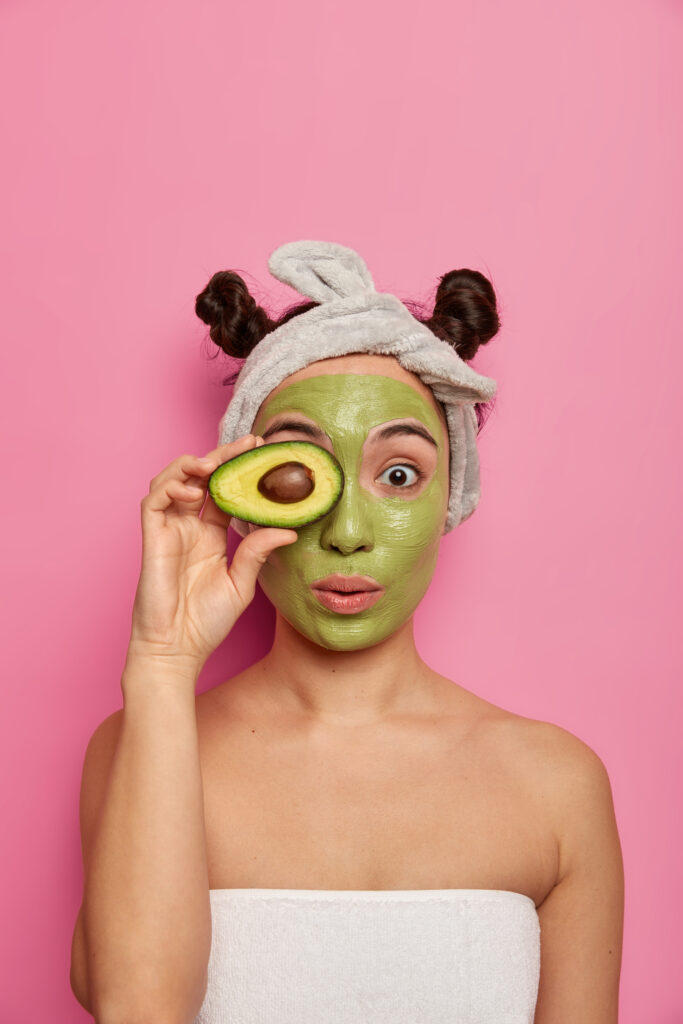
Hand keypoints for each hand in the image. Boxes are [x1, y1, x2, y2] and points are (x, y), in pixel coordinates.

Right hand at [127, 434, 297, 671]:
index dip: (239, 469)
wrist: (176, 649)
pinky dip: (171, 488)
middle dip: (222, 456)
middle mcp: (189, 526)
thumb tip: (288, 529)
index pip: (225, 491)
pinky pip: (154, 501)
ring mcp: (168, 530)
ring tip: (215, 462)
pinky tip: (194, 493)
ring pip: (172, 480)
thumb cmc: (205, 623)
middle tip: (248, 443)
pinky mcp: (152, 539)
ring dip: (191, 464)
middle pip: (201, 478)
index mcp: (211, 535)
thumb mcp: (241, 584)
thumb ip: (258, 552)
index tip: (263, 451)